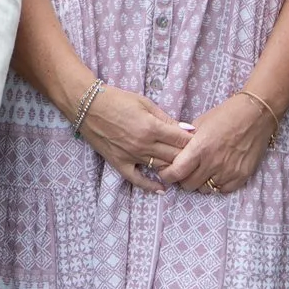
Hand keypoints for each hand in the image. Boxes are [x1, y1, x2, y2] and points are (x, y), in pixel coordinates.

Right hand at [76, 84, 191, 192]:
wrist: (88, 105)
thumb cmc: (117, 100)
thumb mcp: (145, 103)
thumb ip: (166, 118)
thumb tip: (187, 130)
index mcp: (152, 127)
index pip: (181, 140)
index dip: (193, 142)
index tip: (200, 142)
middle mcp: (144, 145)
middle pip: (174, 156)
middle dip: (187, 156)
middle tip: (195, 156)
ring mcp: (131, 156)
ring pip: (160, 168)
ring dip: (173, 169)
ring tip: (183, 169)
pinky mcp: (119, 163)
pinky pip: (137, 179)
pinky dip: (150, 186)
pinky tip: (161, 188)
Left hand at [157, 90, 277, 196]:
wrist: (255, 114)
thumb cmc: (226, 114)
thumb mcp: (200, 123)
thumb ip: (187, 140)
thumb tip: (175, 152)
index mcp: (200, 148)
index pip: (176, 172)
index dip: (167, 175)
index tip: (166, 172)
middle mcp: (213, 163)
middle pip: (188, 185)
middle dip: (182, 179)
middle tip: (184, 171)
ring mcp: (228, 172)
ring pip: (205, 189)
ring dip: (200, 183)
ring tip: (202, 171)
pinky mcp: (241, 176)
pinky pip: (222, 190)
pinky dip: (217, 184)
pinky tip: (216, 173)